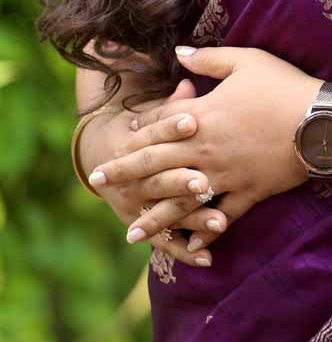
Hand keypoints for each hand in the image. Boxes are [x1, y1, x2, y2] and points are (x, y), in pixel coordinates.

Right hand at [81, 79, 224, 266]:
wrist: (102, 160)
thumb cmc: (140, 129)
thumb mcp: (150, 112)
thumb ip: (172, 103)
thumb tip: (189, 82)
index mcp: (133, 140)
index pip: (153, 130)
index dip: (170, 125)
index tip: (193, 120)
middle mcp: (134, 176)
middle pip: (159, 175)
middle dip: (181, 180)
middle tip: (204, 181)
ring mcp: (139, 203)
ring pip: (166, 211)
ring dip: (192, 217)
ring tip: (219, 221)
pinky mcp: (147, 226)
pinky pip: (168, 242)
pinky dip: (187, 251)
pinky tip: (209, 259)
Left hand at [91, 46, 319, 251]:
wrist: (321, 122)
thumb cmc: (282, 85)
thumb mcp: (244, 60)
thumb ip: (207, 59)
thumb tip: (178, 52)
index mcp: (201, 117)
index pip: (158, 129)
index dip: (134, 136)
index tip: (116, 142)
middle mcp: (206, 151)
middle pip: (156, 166)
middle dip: (125, 176)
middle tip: (98, 185)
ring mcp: (226, 176)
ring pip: (181, 202)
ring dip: (154, 219)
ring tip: (131, 234)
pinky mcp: (249, 194)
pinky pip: (221, 218)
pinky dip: (205, 234)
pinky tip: (190, 249)